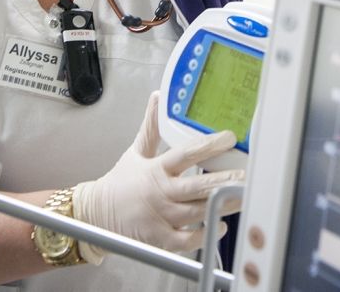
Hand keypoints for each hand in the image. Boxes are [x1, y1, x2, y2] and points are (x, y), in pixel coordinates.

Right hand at [72, 92, 242, 261]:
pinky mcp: (158, 238)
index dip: (209, 145)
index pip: (186, 154)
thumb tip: (158, 98)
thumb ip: (151, 126)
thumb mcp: (135, 151)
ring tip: (240, 198)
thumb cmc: (118, 184)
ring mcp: (160, 217)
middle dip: (223, 181)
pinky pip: (185, 240)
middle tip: (245, 176)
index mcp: (156, 169)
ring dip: (220, 206)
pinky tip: (218, 226)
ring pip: (196, 213)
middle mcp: (160, 192)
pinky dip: (203, 236)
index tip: (229, 138)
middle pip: (197, 187)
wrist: (94, 215)